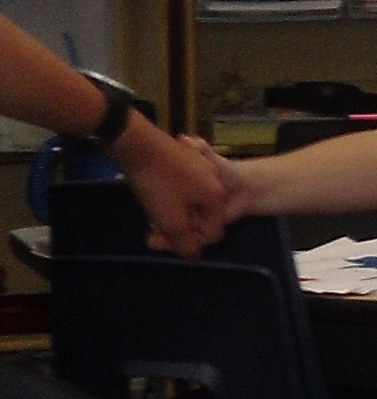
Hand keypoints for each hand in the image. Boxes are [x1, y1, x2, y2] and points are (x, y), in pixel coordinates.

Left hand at [118, 125, 239, 254]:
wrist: (138, 142)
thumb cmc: (157, 184)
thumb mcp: (169, 219)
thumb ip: (183, 240)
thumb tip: (193, 255)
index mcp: (216, 197)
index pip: (213, 231)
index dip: (191, 240)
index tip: (169, 236)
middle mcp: (214, 183)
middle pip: (202, 216)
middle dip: (181, 224)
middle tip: (156, 224)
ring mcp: (202, 167)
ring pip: (192, 201)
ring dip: (175, 210)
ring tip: (153, 208)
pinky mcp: (187, 158)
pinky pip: (185, 186)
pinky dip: (172, 194)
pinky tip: (155, 192)